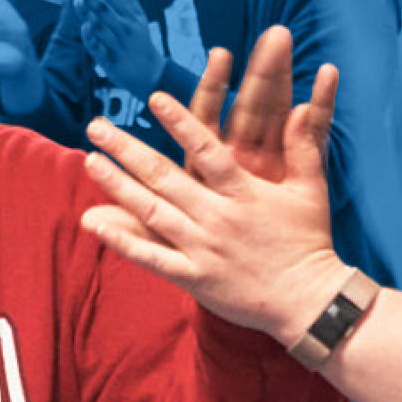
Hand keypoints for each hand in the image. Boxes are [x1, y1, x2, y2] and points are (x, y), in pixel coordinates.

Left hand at [78, 0, 165, 101]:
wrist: (151, 75)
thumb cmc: (141, 43)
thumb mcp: (140, 19)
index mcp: (130, 17)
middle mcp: (125, 29)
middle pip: (105, 9)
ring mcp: (118, 45)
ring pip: (100, 26)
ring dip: (88, 13)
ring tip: (76, 0)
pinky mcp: (110, 61)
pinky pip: (98, 48)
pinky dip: (91, 37)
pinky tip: (84, 26)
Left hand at [79, 25, 348, 343]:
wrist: (309, 302)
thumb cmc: (310, 242)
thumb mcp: (310, 190)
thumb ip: (303, 146)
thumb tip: (299, 106)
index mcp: (243, 193)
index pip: (207, 150)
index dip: (180, 123)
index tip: (155, 99)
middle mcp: (216, 217)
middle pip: (164, 177)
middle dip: (127, 149)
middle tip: (96, 126)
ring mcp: (202, 249)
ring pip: (150, 211)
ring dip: (117, 185)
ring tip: (91, 160)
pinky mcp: (194, 279)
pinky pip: (150, 258)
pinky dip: (120, 240)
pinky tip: (94, 221)